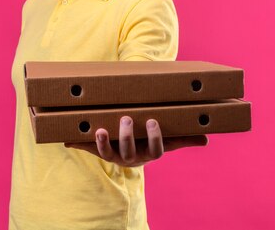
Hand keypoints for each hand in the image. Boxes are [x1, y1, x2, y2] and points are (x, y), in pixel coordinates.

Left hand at [65, 116, 207, 166]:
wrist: (131, 147)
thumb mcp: (167, 139)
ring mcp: (114, 154)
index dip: (153, 137)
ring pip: (108, 153)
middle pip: (129, 151)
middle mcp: (131, 157)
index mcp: (148, 152)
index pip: (154, 149)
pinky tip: (67, 138)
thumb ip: (184, 138)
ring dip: (103, 142)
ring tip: (100, 128)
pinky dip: (78, 143)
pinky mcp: (98, 150)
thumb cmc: (150, 138)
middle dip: (127, 136)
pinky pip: (88, 148)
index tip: (153, 121)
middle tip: (126, 118)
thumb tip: (207, 139)